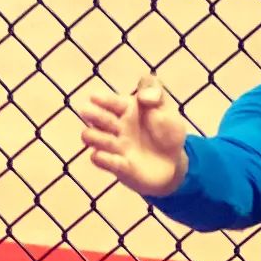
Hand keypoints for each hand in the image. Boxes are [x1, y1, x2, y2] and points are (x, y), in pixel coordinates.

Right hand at [78, 75, 189, 196]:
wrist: (174, 163)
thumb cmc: (166, 132)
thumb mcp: (167, 110)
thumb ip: (157, 95)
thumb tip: (144, 96)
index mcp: (126, 108)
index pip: (112, 101)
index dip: (103, 100)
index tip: (94, 98)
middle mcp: (116, 126)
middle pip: (98, 118)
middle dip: (93, 115)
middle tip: (87, 112)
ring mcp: (115, 146)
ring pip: (93, 138)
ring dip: (92, 136)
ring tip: (93, 135)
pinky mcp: (118, 166)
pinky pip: (103, 161)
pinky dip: (101, 159)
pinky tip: (100, 156)